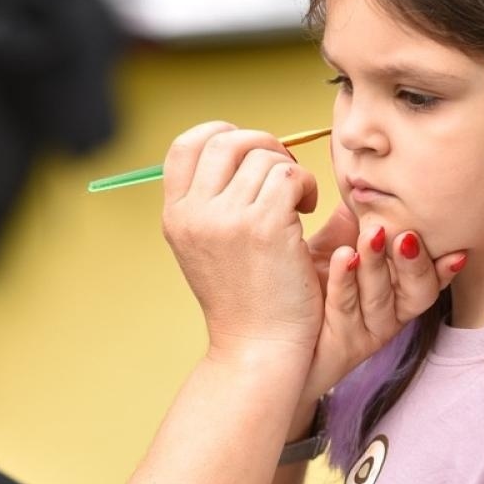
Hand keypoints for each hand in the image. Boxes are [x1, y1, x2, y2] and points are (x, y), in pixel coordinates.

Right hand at [161, 122, 321, 368]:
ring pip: (264, 157)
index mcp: (175, 216)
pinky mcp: (264, 227)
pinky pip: (290, 176)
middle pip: (225, 140)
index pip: (186, 144)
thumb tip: (241, 149)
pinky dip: (305, 186)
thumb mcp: (208, 248)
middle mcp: (194, 214)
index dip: (223, 134)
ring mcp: (226, 219)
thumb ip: (211, 203)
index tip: (250, 157)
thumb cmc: (245, 300)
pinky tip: (307, 212)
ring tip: (299, 203)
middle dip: (263, 146)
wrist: (258, 349)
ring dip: (291, 172)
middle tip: (283, 176)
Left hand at [291, 207, 467, 432]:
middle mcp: (387, 315)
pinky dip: (345, 281)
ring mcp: (364, 332)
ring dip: (379, 266)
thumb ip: (355, 219)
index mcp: (395, 292)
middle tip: (406, 235)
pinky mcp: (339, 344)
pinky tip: (342, 257)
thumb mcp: (334, 247)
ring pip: (381, 300)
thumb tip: (368, 180)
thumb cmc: (305, 291)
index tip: (456, 247)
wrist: (272, 339)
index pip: (430, 277)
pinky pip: (345, 309)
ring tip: (372, 235)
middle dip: (415, 263)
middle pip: (417, 293)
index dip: (444, 265)